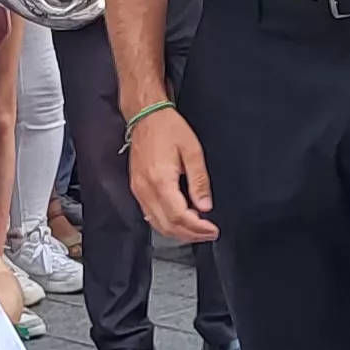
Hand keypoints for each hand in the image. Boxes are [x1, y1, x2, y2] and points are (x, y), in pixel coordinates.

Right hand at [128, 107, 218, 243]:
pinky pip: (149, 215)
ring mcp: (138, 190)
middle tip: (208, 233)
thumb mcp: (192, 151)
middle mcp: (145, 189)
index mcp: (160, 180)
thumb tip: (205, 206)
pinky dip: (165, 224)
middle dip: (190, 234)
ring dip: (178, 232)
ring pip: (156, 224)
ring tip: (197, 231)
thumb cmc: (168, 128)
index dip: (197, 228)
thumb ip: (199, 181)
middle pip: (167, 225)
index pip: (179, 216)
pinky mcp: (136, 188)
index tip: (212, 229)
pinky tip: (179, 221)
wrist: (146, 115)